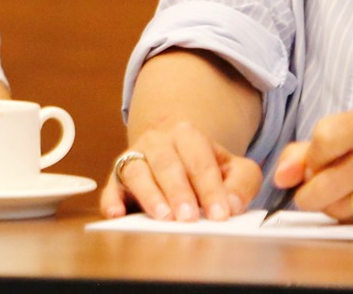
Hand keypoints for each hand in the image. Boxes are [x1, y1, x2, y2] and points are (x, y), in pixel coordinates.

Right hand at [99, 117, 261, 221]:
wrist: (174, 152)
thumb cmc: (206, 166)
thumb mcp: (234, 169)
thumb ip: (241, 183)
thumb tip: (233, 204)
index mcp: (187, 135)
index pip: (200, 160)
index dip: (211, 188)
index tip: (220, 213)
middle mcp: (157, 142)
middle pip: (166, 163)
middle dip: (178, 191)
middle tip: (189, 217)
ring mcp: (134, 157)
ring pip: (136, 171)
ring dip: (149, 194)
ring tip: (163, 216)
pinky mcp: (117, 179)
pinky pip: (111, 187)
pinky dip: (111, 201)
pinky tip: (117, 214)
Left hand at [273, 107, 352, 221]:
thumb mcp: (342, 135)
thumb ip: (302, 153)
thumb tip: (281, 177)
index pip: (323, 141)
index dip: (311, 160)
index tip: (313, 165)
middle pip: (326, 182)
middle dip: (311, 192)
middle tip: (316, 188)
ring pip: (340, 208)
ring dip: (332, 206)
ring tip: (345, 192)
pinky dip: (352, 217)